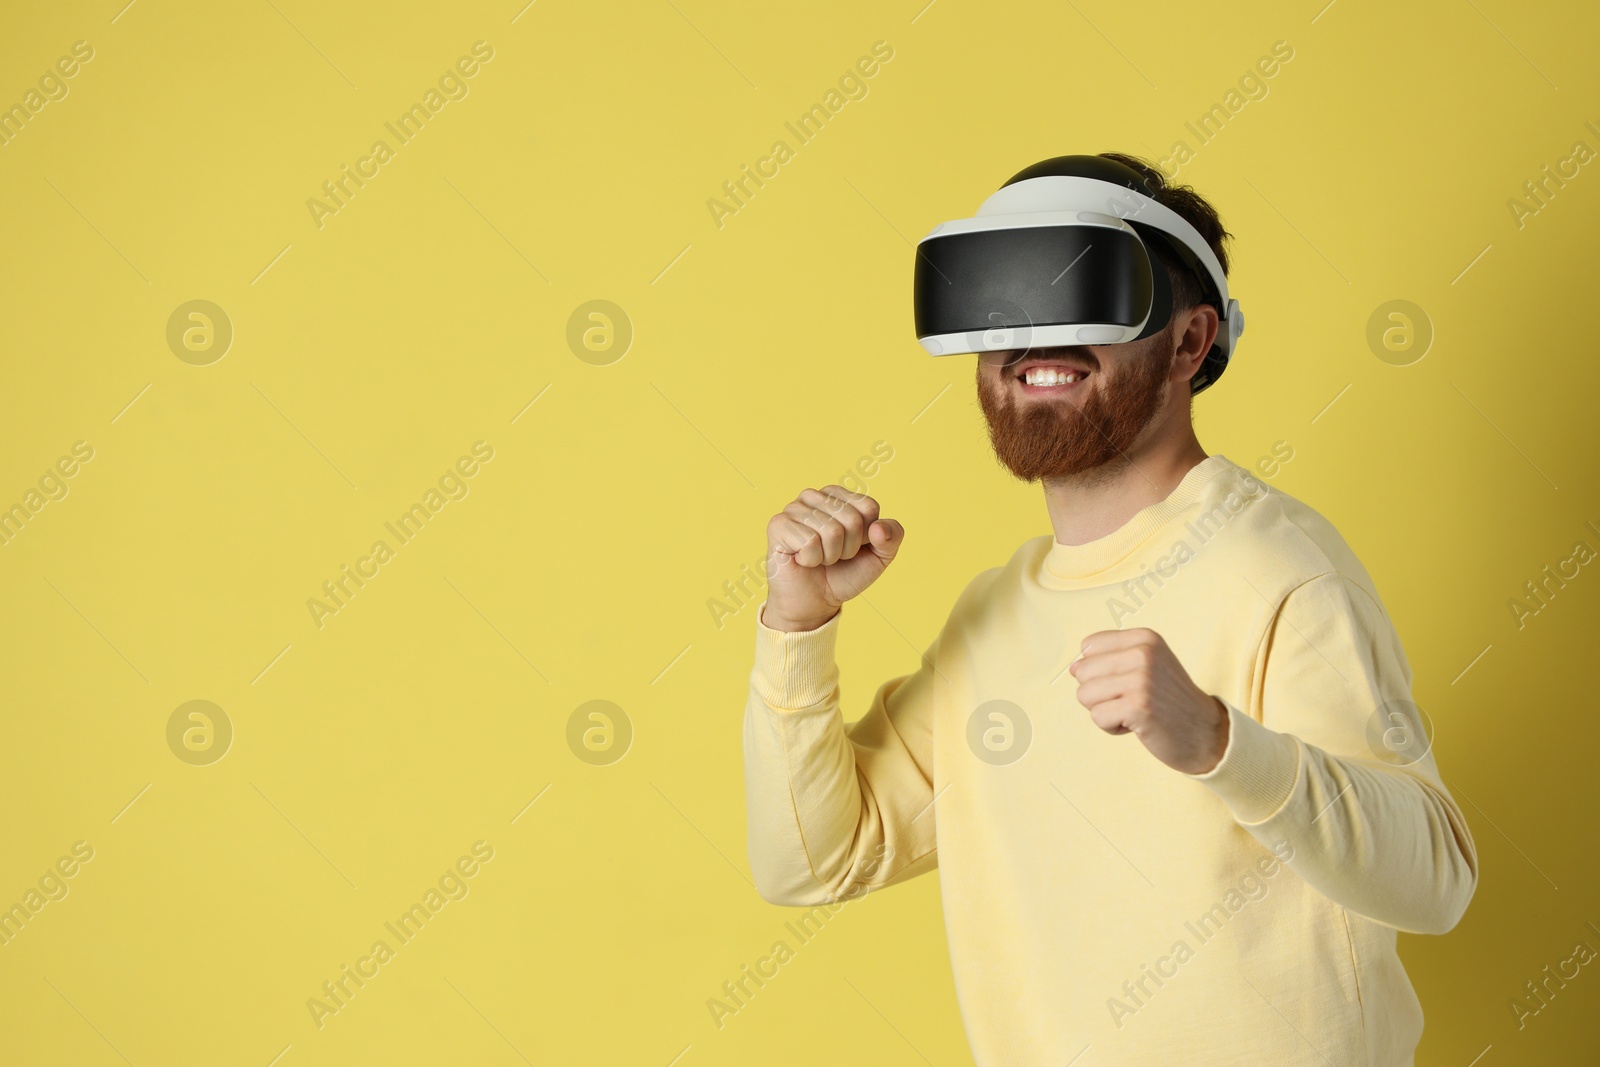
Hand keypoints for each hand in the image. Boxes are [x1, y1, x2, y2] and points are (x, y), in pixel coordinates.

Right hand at [761, 486, 904, 631]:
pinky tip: (801, 559)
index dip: (866, 536)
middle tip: (833, 556)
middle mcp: (815, 495)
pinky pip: (810, 542)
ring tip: (818, 558)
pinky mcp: (778, 524)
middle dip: (847, 548)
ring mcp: (794, 507)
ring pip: (831, 531)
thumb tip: (878, 528)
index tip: (853, 546)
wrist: (815, 602)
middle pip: (852, 520)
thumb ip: (892, 537)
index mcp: (839, 495)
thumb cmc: (844, 573)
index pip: (869, 507)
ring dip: (829, 556)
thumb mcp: (879, 556)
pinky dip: (811, 560)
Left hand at [1067, 627, 1228, 773]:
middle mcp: (1143, 653)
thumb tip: (1072, 668)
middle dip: (1100, 693)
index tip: (1129, 681)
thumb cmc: (1167, 700)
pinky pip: (1097, 717)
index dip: (1100, 671)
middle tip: (1132, 700)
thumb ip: (1109, 659)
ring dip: (1105, 710)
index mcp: (1144, 638)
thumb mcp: (1146, 664)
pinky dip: (1111, 727)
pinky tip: (1136, 725)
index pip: (1088, 647)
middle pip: (1082, 672)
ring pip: (1085, 695)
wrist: (1204, 732)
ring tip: (1134, 711)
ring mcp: (1141, 679)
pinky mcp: (1138, 707)